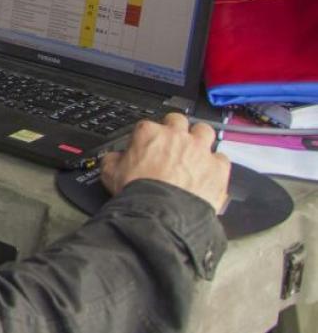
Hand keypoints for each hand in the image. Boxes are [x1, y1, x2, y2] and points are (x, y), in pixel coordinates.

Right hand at [100, 113, 230, 212]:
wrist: (161, 212)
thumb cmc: (137, 191)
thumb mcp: (110, 173)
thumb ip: (112, 159)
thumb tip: (112, 158)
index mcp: (149, 133)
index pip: (147, 125)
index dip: (147, 136)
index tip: (147, 146)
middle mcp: (177, 136)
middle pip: (179, 120)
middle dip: (176, 129)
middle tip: (172, 143)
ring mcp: (199, 150)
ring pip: (205, 130)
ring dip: (200, 138)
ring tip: (195, 151)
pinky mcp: (217, 167)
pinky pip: (222, 158)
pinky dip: (216, 164)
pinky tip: (209, 172)